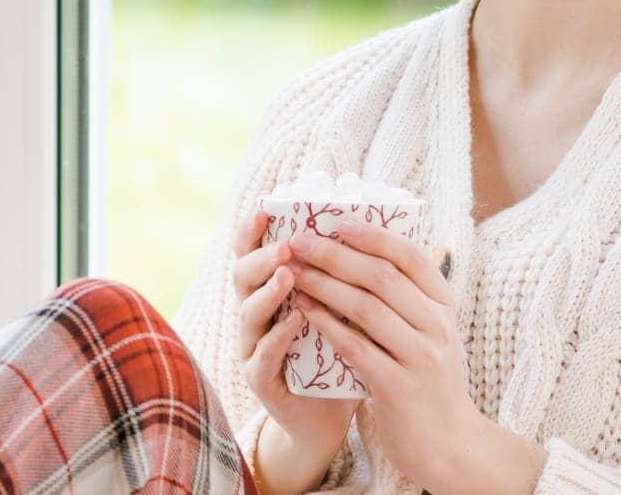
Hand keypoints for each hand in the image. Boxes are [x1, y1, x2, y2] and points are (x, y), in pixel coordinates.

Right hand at [230, 208, 358, 455]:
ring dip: (269, 292)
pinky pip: (263, 354)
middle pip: (242, 277)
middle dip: (262, 257)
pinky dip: (279, 335)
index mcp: (271, 291)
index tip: (266, 208)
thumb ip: (345, 273)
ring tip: (289, 273)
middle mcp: (255, 315)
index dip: (253, 231)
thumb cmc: (339, 351)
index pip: (253, 253)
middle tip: (287, 245)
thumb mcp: (340, 307)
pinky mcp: (260, 380)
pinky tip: (298, 319)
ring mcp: (253, 348)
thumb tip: (378, 224)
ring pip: (248, 313)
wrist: (330, 412)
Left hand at [284, 219, 477, 490]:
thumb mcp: (434, 332)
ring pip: (365, 308)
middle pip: (381, 277)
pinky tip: (304, 312)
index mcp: (445, 305)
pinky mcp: (399, 387)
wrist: (449, 443)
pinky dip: (327, 326)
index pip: (410, 255)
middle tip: (299, 242)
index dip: (372, 235)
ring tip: (293, 274)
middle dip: (335, 255)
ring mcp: (421, 357)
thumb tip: (375, 249)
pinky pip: (355, 348)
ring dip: (323, 286)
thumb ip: (412, 297)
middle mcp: (438, 326)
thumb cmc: (431, 379)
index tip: (336, 221)